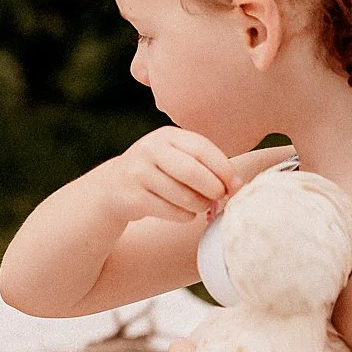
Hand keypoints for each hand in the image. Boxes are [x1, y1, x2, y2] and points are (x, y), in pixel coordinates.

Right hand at [97, 127, 239, 224]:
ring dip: (200, 205)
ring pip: (182, 195)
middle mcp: (149, 150)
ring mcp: (137, 173)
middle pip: (191, 171)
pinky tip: (184, 213)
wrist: (113, 187)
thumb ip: (206, 166)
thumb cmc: (159, 173)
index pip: (202, 149)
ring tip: (202, 206)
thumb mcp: (178, 158)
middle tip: (220, 197)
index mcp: (167, 136)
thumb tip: (238, 185)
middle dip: (213, 189)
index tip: (234, 184)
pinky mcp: (131, 198)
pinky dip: (185, 216)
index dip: (223, 168)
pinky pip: (170, 211)